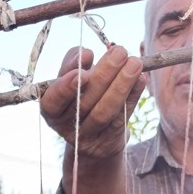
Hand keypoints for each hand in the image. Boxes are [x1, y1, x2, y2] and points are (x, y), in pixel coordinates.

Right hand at [39, 45, 144, 163]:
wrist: (92, 134)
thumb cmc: (79, 95)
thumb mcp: (69, 78)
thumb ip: (72, 63)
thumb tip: (84, 53)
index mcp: (51, 110)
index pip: (52, 101)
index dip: (65, 88)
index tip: (82, 71)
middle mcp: (66, 126)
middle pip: (83, 103)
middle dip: (103, 75)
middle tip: (120, 52)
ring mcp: (87, 136)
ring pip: (104, 112)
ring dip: (121, 85)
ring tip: (135, 62)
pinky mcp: (108, 141)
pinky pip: (122, 118)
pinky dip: (133, 96)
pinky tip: (141, 78)